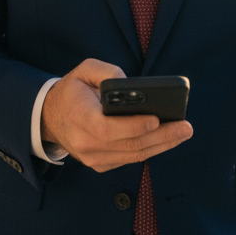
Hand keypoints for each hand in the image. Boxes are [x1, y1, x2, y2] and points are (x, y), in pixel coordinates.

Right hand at [41, 58, 192, 172]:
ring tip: (182, 133)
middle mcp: (85, 143)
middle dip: (161, 136)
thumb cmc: (72, 91)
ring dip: (161, 145)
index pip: (108, 128)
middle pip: (128, 145)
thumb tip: (131, 84)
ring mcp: (92, 158)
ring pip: (132, 156)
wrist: (50, 117)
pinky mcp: (99, 164)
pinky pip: (129, 159)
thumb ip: (107, 72)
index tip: (155, 118)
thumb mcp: (84, 70)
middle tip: (185, 127)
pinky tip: (166, 140)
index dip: (133, 126)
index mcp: (80, 117)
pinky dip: (149, 150)